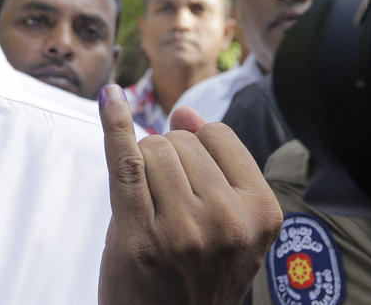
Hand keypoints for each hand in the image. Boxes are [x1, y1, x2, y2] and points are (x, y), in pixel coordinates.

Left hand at [97, 84, 281, 304]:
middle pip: (179, 141)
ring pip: (150, 149)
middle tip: (169, 209)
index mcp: (262, 212)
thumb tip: (184, 110)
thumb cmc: (197, 273)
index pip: (217, 135)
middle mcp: (228, 221)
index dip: (195, 149)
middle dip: (166, 161)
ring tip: (152, 213)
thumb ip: (215, 165)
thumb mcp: (229, 225)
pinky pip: (124, 161)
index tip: (190, 181)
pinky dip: (114, 124)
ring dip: (141, 170)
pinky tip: (108, 97)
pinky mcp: (138, 235)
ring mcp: (183, 229)